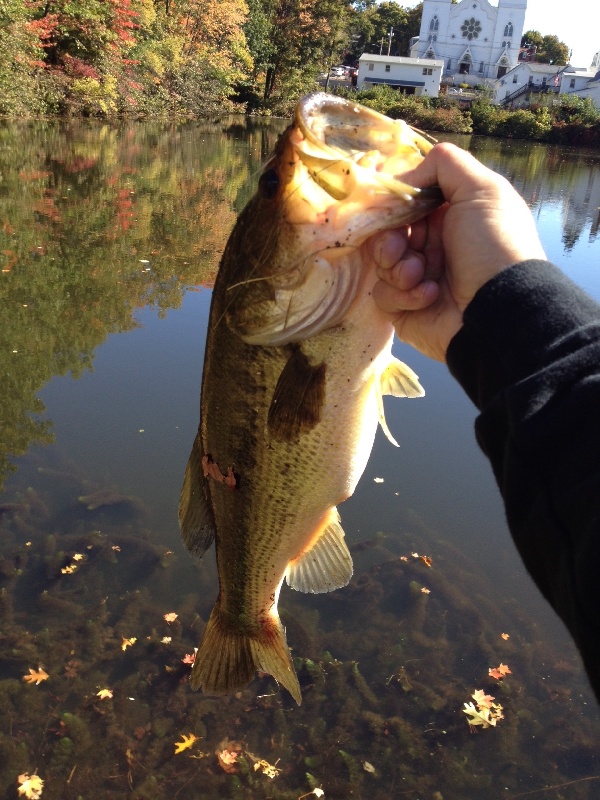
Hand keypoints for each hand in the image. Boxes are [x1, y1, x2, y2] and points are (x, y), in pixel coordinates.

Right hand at [371, 142, 545, 361]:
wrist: (500, 309)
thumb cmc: (494, 246)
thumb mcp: (482, 189)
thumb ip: (444, 164)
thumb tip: (404, 175)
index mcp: (449, 216)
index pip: (406, 202)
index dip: (394, 204)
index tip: (389, 207)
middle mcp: (433, 245)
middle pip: (387, 231)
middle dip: (390, 237)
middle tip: (400, 246)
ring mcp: (417, 278)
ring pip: (381, 263)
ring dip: (397, 265)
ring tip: (420, 273)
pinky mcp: (405, 309)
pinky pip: (384, 295)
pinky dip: (404, 294)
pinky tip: (430, 295)